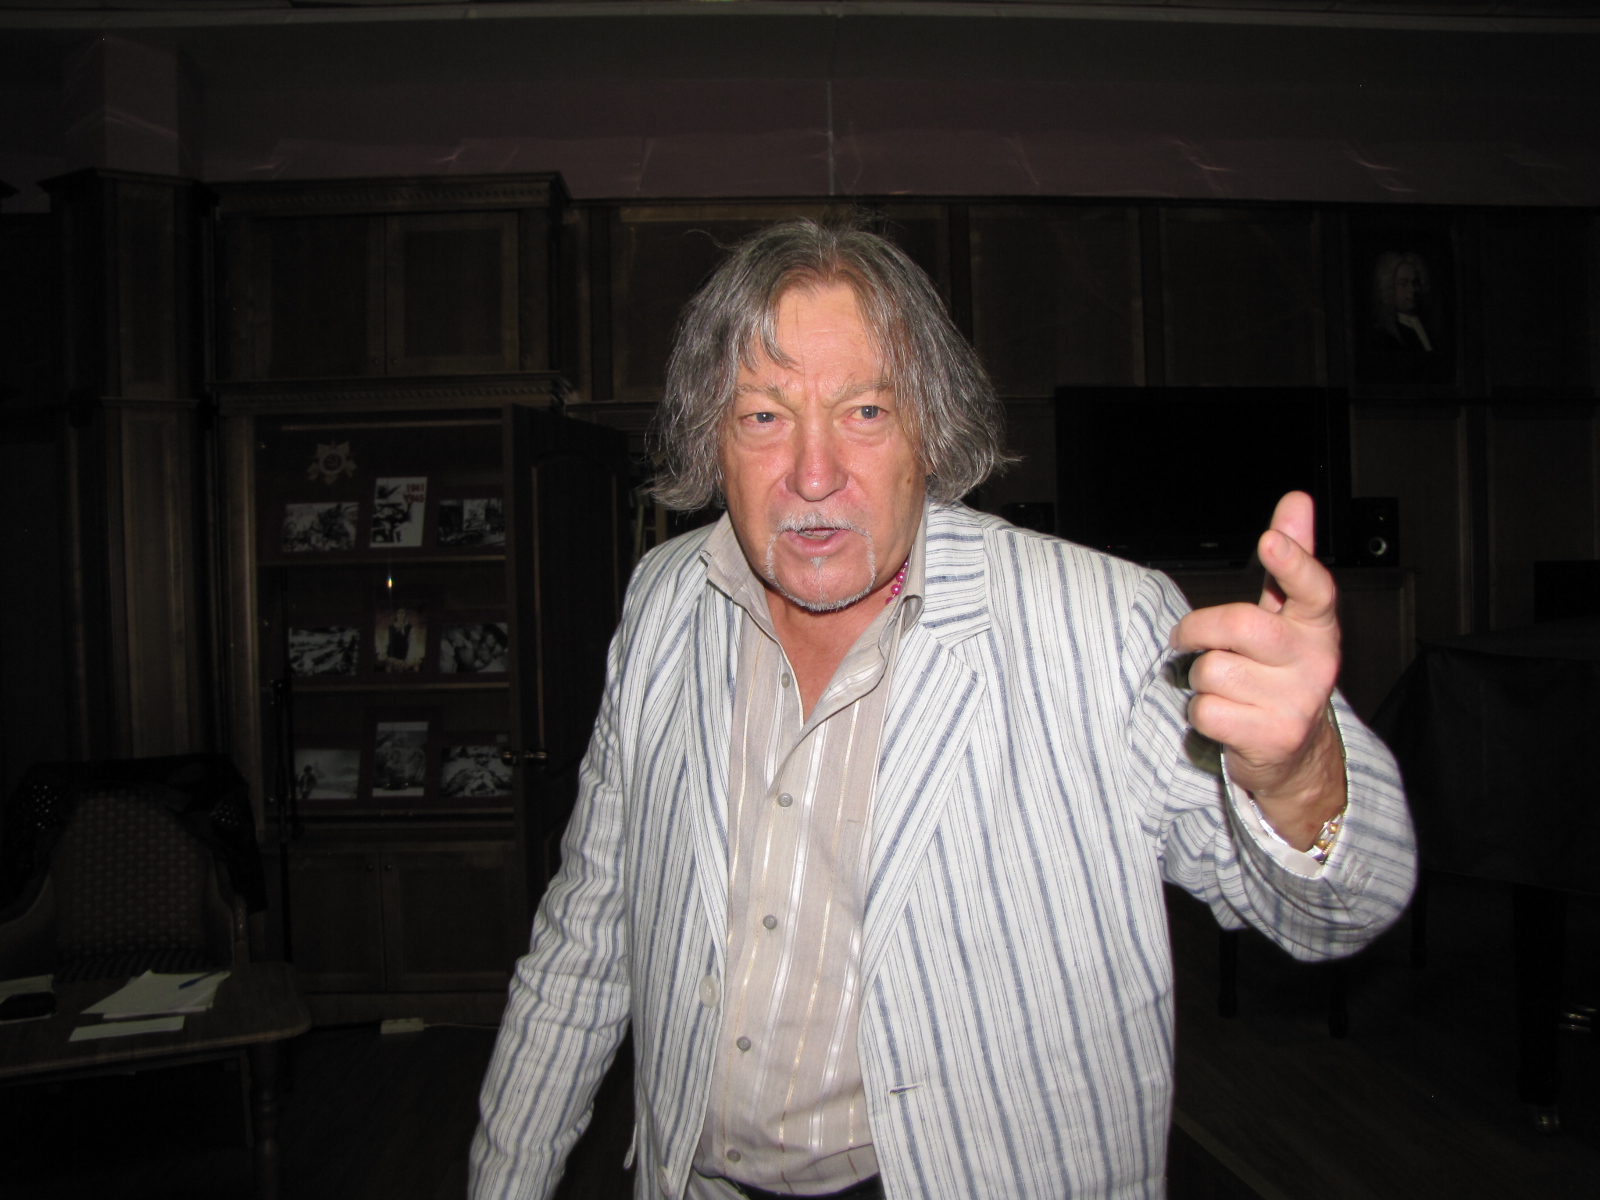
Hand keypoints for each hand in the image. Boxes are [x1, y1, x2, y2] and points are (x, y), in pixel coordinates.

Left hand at [1169, 491, 1345, 849]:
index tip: (1269, 540)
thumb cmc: (1281, 673)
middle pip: (1240, 626)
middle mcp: (1315, 661)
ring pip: (1214, 671)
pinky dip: (1202, 713)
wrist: (1296, 754)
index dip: (1292, 561)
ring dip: (1200, 679)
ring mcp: (1297, 701)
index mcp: (1318, 626)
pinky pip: (1207, 710)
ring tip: (1223, 687)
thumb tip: (1296, 501)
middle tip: (1185, 638)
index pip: (1312, 587)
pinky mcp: (1272, 736)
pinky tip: (1225, 716)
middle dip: (1198, 629)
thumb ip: (1289, 561)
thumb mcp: (1289, 617)